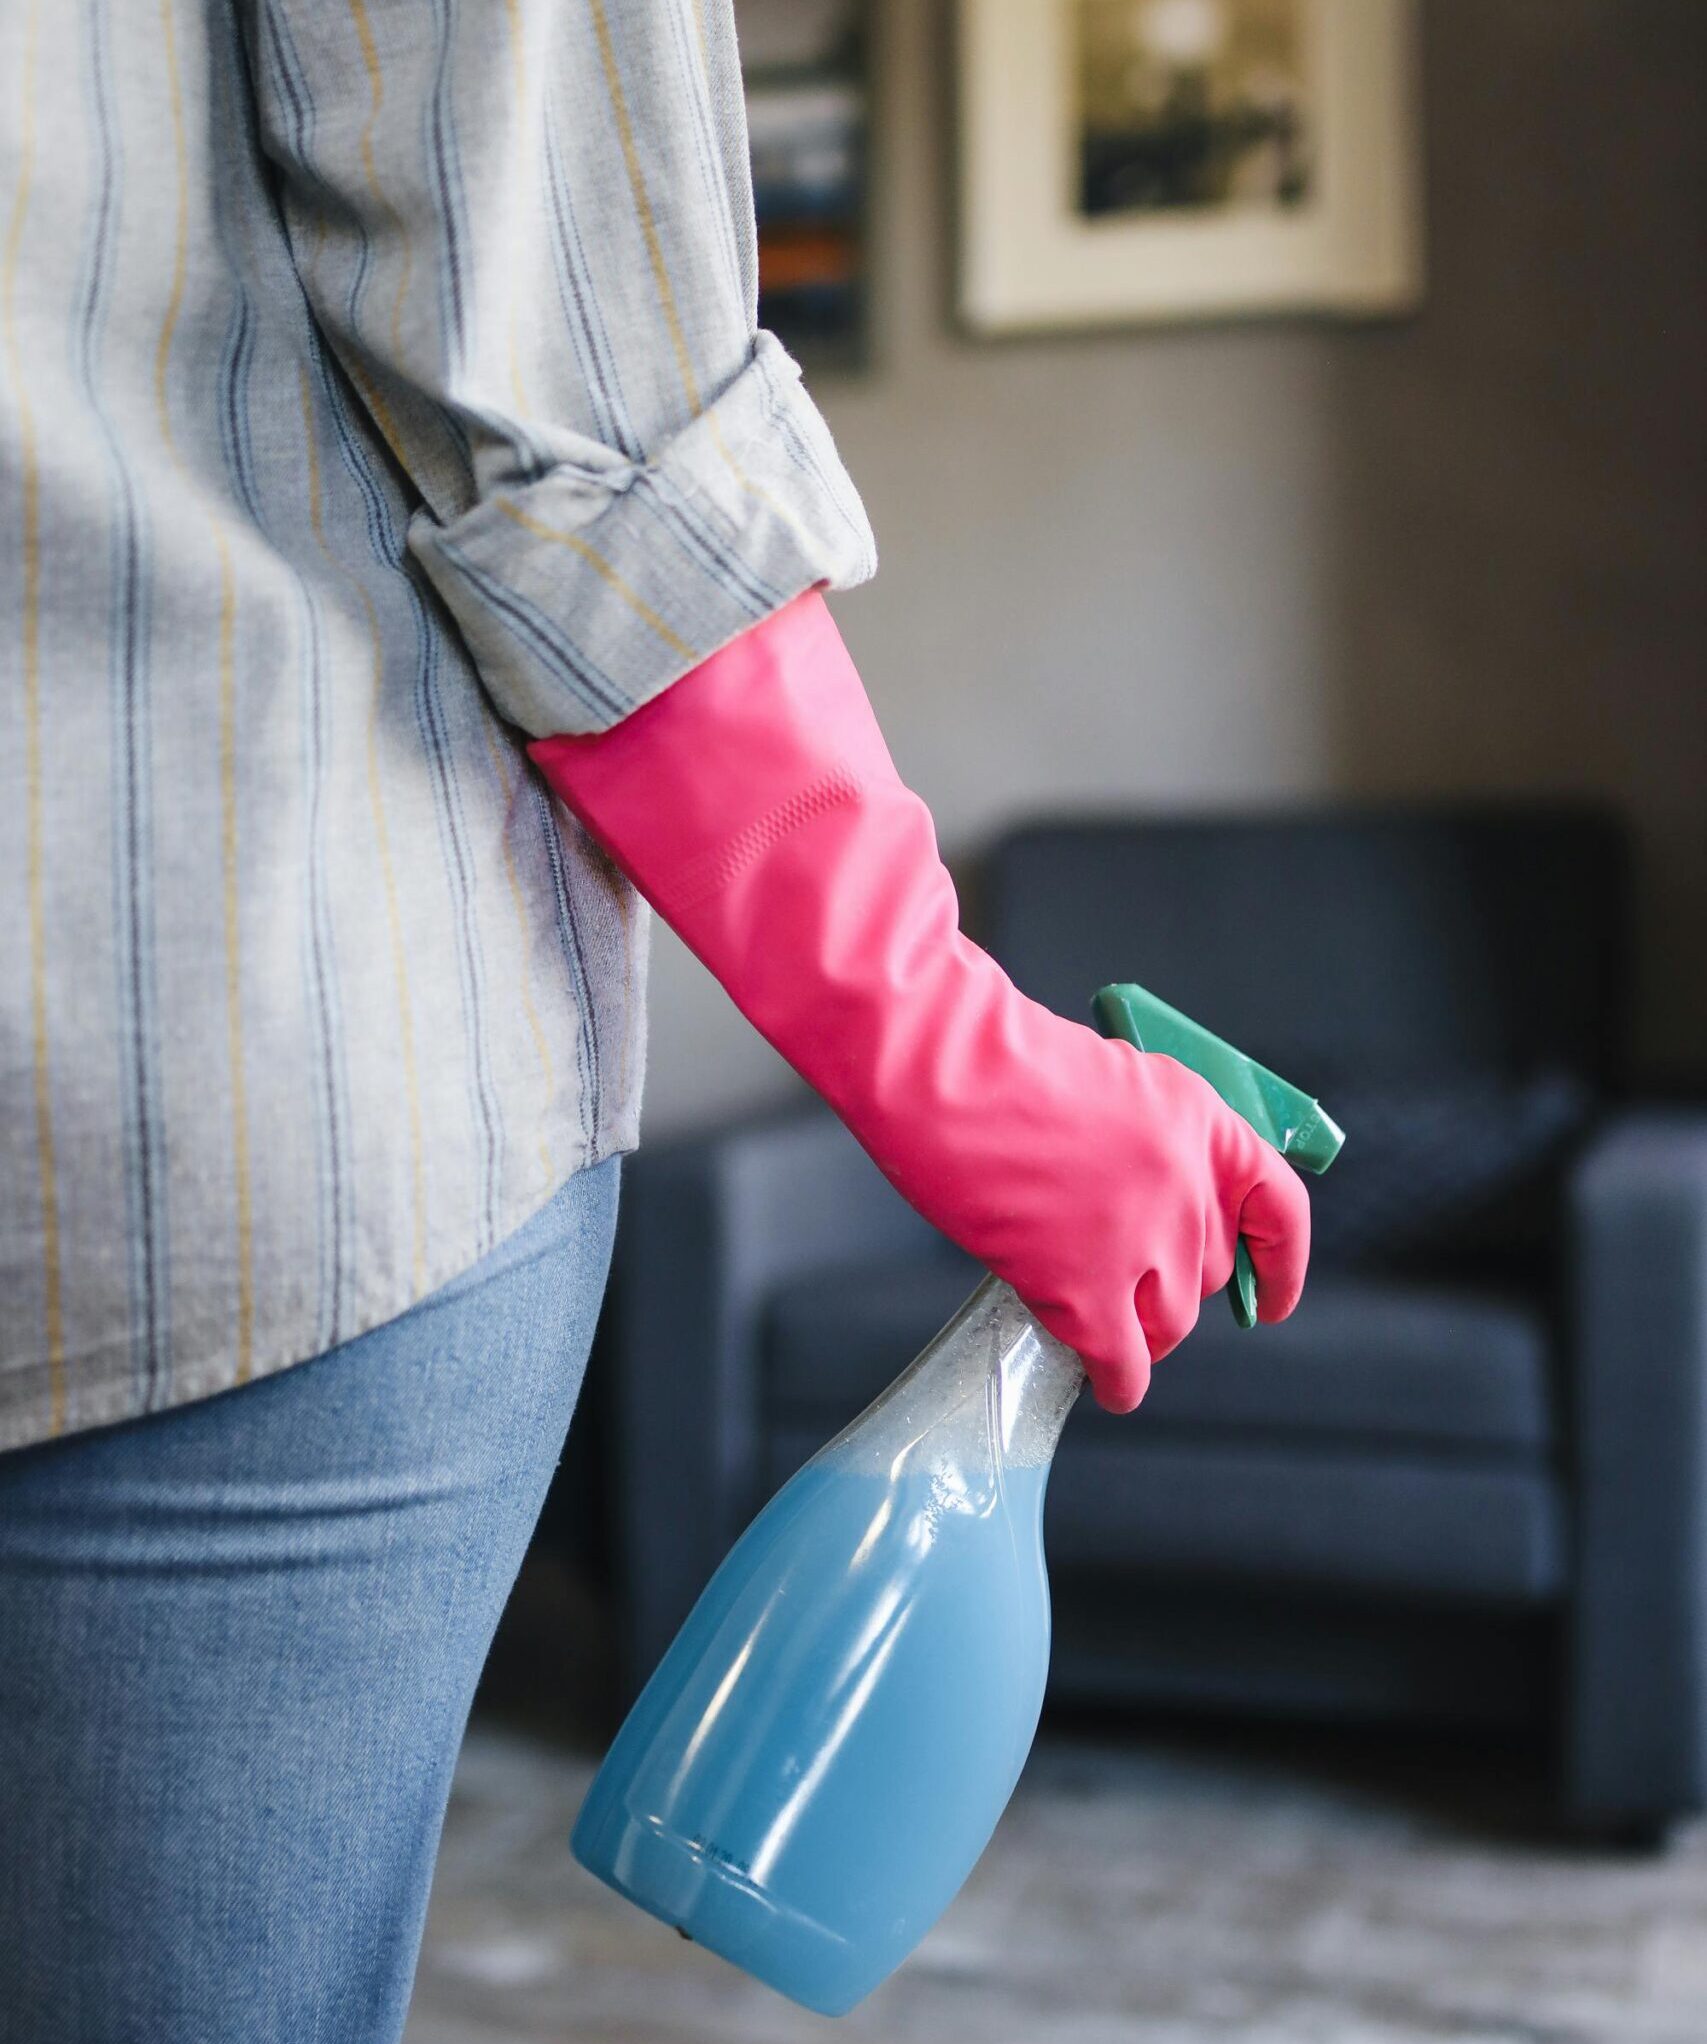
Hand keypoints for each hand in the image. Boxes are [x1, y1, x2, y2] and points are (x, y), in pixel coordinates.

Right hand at [533, 592, 1311, 1412]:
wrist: (938, 1068)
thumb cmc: (993, 1058)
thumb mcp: (1105, 1083)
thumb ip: (1145, 1143)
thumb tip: (1146, 1210)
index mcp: (1199, 1117)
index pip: (1277, 1203)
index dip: (1283, 1260)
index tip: (1273, 1294)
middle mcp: (1186, 1181)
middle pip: (1209, 1269)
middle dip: (1175, 1285)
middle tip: (1134, 1290)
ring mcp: (1142, 1237)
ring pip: (1170, 1321)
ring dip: (1142, 1330)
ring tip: (1110, 1332)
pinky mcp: (1086, 1286)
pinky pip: (1121, 1360)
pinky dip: (1117, 1380)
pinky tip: (1107, 1384)